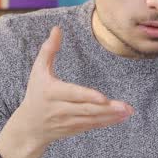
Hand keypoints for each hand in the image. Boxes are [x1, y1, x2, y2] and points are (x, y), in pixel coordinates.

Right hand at [0, 26, 132, 157]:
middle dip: (107, 109)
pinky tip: (121, 117)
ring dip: (111, 116)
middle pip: (86, 109)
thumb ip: (48, 50)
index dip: (88, 96)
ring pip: (91, 119)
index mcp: (52, 92)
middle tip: (126, 107)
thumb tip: (57, 28)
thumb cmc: (36, 93)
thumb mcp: (38, 71)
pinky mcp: (74, 129)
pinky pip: (92, 126)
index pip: (73, 94)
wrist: (30, 126)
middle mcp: (60, 109)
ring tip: (128, 111)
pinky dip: (107, 122)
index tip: (103, 98)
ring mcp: (68, 121)